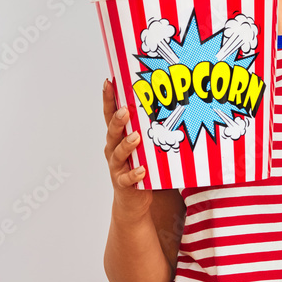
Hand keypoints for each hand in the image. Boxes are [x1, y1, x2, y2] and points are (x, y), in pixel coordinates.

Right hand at [103, 78, 152, 218]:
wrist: (133, 199)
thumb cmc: (141, 165)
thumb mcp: (144, 144)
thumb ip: (149, 128)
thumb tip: (172, 102)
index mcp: (117, 137)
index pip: (110, 114)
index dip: (108, 99)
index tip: (108, 82)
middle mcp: (113, 150)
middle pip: (112, 132)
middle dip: (118, 120)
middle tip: (125, 110)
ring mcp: (117, 167)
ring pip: (118, 154)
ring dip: (126, 145)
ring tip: (136, 138)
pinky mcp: (124, 184)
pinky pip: (127, 178)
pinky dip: (134, 174)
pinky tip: (142, 170)